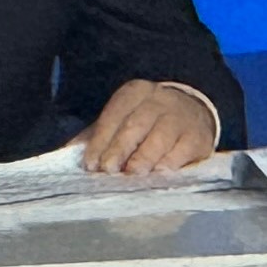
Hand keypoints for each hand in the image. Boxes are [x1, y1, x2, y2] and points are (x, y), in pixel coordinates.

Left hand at [77, 80, 219, 173]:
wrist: (194, 113)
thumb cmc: (149, 123)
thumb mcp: (122, 121)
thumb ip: (98, 136)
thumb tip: (69, 154)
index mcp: (135, 93)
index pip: (114, 115)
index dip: (101, 141)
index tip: (91, 164)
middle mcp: (159, 100)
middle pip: (136, 125)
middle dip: (120, 148)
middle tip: (109, 169)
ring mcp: (181, 117)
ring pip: (160, 136)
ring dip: (145, 156)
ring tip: (134, 172)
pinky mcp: (198, 136)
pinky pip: (183, 149)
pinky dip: (171, 161)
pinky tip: (160, 172)